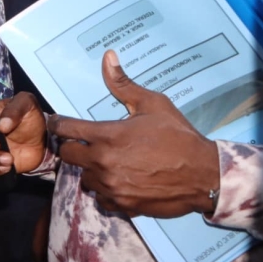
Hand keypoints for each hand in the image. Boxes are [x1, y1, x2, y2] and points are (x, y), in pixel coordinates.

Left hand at [49, 50, 219, 217]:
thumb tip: (108, 56)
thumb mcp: (153, 104)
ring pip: (84, 178)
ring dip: (89, 169)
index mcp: (107, 136)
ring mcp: (111, 186)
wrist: (205, 174)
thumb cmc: (178, 136)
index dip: (57, 124)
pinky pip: (101, 198)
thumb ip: (124, 84)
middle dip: (72, 146)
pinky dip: (105, 191)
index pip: (64, 129)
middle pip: (67, 155)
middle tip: (83, 142)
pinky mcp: (123, 204)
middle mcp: (103, 161)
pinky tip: (117, 181)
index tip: (57, 122)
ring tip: (104, 162)